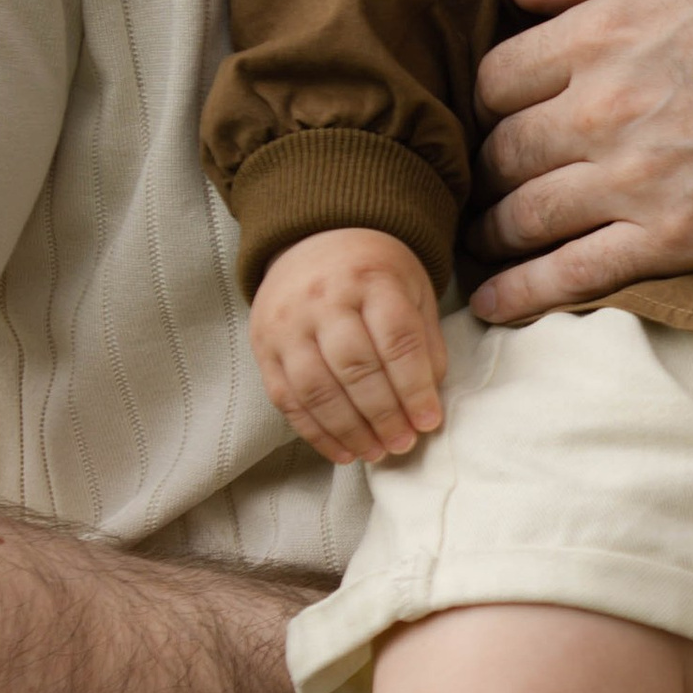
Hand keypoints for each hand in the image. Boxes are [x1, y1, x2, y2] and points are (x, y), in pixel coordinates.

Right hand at [251, 230, 447, 464]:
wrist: (315, 240)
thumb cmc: (375, 274)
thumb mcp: (412, 290)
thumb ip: (424, 342)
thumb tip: (428, 401)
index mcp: (371, 278)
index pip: (396, 340)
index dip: (414, 387)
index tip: (429, 422)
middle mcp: (324, 299)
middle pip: (354, 368)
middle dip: (383, 415)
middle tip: (404, 444)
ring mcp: (287, 323)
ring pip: (316, 388)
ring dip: (349, 430)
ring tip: (377, 453)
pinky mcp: (263, 347)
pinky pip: (287, 399)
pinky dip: (315, 433)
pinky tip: (343, 452)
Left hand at [468, 0, 692, 322]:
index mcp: (602, 33)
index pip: (496, 77)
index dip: (487, 104)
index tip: (498, 121)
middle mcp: (602, 107)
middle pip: (500, 151)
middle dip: (485, 173)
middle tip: (488, 186)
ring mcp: (636, 178)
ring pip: (524, 215)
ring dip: (492, 234)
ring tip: (484, 244)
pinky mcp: (677, 239)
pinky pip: (573, 274)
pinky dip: (520, 292)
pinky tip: (492, 303)